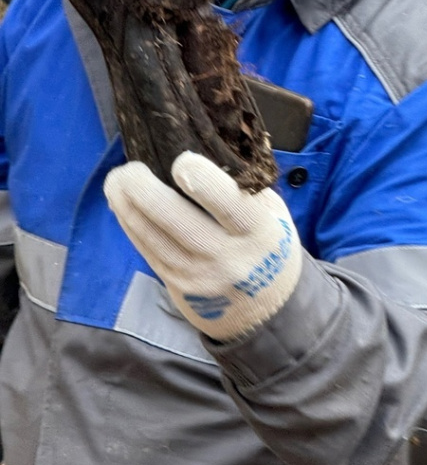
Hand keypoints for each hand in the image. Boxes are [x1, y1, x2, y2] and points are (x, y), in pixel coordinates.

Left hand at [104, 151, 301, 340]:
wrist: (265, 308)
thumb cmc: (269, 245)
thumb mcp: (274, 215)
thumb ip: (244, 190)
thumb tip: (199, 156)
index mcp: (260, 232)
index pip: (229, 205)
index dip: (202, 181)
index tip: (181, 159)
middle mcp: (228, 257)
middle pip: (177, 221)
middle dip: (145, 191)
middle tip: (129, 168)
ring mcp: (199, 275)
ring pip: (153, 238)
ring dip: (127, 207)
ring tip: (115, 181)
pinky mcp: (178, 285)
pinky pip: (148, 251)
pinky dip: (131, 225)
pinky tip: (121, 205)